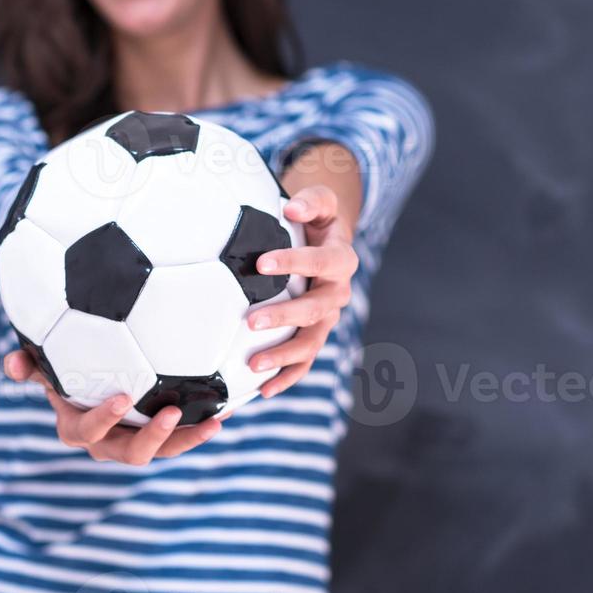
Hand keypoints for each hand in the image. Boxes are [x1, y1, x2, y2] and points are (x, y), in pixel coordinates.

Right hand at [2, 350, 223, 464]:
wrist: (90, 383)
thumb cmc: (65, 370)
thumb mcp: (46, 367)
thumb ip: (30, 365)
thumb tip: (12, 364)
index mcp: (77, 428)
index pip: (88, 429)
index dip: (104, 418)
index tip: (124, 398)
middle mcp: (107, 444)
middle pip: (131, 452)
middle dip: (153, 436)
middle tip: (173, 412)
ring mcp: (134, 443)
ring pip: (163, 451)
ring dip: (188, 439)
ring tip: (213, 422)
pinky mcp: (159, 439)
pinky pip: (182, 439)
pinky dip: (202, 427)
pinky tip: (227, 411)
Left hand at [246, 184, 358, 397]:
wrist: (327, 242)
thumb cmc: (316, 221)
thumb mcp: (320, 202)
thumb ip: (310, 202)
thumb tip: (291, 209)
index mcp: (340, 260)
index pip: (320, 262)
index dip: (293, 262)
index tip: (262, 265)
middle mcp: (337, 293)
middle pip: (316, 309)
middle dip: (285, 317)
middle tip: (251, 321)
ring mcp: (328, 319)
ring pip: (311, 342)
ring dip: (283, 356)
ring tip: (253, 364)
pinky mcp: (316, 336)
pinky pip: (304, 362)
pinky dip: (287, 377)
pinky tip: (263, 391)